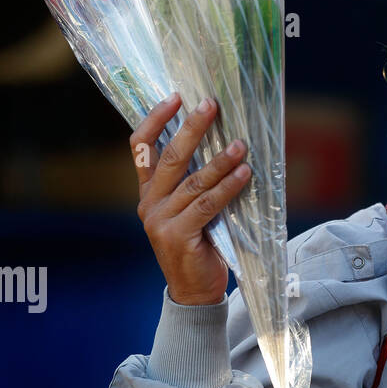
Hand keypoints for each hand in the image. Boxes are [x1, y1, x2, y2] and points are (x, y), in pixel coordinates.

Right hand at [131, 93, 249, 305]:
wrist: (195, 291)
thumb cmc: (200, 241)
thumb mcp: (191, 208)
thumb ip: (196, 180)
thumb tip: (225, 139)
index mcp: (148, 192)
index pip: (141, 148)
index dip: (155, 119)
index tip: (176, 96)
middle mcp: (149, 203)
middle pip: (169, 158)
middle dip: (191, 128)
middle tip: (211, 105)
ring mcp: (160, 221)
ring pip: (192, 182)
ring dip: (219, 160)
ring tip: (241, 144)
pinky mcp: (178, 237)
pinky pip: (206, 205)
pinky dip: (227, 188)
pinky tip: (245, 174)